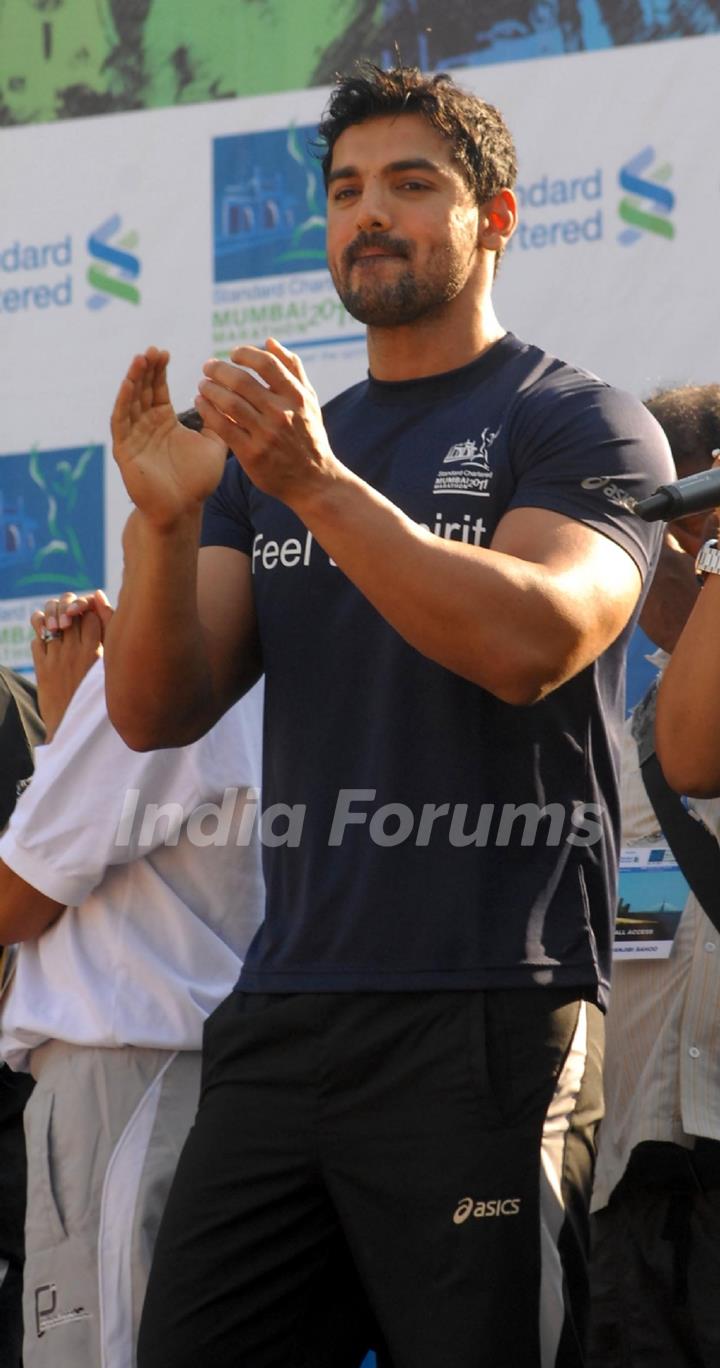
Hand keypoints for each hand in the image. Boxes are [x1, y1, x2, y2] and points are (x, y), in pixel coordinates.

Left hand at [30, 592, 109, 739]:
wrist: (79, 728)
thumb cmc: (102, 695)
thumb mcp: (110, 663)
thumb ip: (107, 629)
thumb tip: (99, 596)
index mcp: (94, 652)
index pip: (88, 613)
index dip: (87, 608)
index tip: (88, 614)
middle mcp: (73, 653)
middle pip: (68, 613)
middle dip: (68, 609)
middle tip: (71, 616)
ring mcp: (55, 660)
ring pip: (48, 621)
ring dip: (52, 618)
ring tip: (58, 624)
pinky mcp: (42, 669)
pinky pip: (36, 640)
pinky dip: (41, 635)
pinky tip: (48, 638)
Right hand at [111, 347, 228, 527]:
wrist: (182, 510)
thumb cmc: (197, 481)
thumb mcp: (214, 445)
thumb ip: (219, 421)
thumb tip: (229, 396)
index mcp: (164, 421)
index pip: (158, 389)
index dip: (159, 370)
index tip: (165, 352)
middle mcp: (145, 425)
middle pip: (143, 390)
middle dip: (146, 370)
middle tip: (153, 350)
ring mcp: (133, 437)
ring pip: (130, 401)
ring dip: (133, 380)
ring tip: (140, 360)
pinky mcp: (124, 450)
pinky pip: (120, 422)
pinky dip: (123, 402)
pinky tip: (128, 385)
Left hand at [194, 337, 337, 511]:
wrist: (313, 481)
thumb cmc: (308, 437)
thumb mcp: (309, 402)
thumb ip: (293, 369)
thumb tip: (269, 342)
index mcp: (297, 398)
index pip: (267, 364)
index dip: (246, 353)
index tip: (233, 353)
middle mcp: (282, 414)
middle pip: (242, 381)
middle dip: (219, 369)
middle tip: (208, 367)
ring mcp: (266, 435)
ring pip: (229, 403)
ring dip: (210, 389)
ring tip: (202, 385)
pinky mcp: (252, 454)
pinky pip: (223, 427)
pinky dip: (207, 411)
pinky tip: (200, 403)